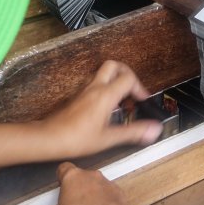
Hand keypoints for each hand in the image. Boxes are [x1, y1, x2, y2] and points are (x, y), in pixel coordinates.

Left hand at [42, 60, 162, 158]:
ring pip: (102, 73)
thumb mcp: (109, 138)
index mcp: (105, 95)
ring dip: (114, 80)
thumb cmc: (76, 138)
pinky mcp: (77, 96)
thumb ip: (133, 132)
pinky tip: (106, 106)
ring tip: (121, 99)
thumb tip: (155, 129)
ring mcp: (84, 90)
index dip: (140, 87)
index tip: (142, 101)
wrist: (49, 138)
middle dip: (127, 74)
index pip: (128, 78)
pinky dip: (104, 88)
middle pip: (114, 65)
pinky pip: (94, 83)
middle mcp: (94, 87)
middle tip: (132, 90)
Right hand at [55, 162, 130, 204]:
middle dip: (86, 189)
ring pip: (104, 188)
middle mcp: (93, 177)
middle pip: (88, 178)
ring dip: (101, 198)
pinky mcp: (123, 197)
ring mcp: (110, 186)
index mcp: (74, 176)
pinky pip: (117, 200)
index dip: (65, 178)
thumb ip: (67, 200)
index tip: (66, 186)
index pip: (66, 169)